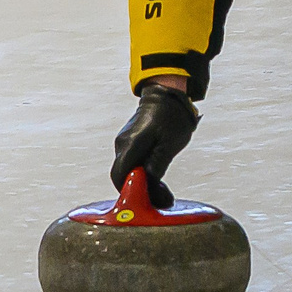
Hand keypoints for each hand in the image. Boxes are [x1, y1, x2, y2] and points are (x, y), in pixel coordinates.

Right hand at [112, 79, 197, 206]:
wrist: (167, 93)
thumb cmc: (171, 117)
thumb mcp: (169, 147)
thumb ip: (156, 170)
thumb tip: (151, 193)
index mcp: (130, 145)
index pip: (119, 177)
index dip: (131, 192)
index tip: (149, 198)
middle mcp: (122, 144)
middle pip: (122, 176)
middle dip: (138, 189)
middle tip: (161, 194)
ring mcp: (123, 142)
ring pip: (127, 170)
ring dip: (142, 180)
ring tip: (163, 185)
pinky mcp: (129, 141)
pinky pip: (131, 162)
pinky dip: (142, 171)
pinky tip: (157, 171)